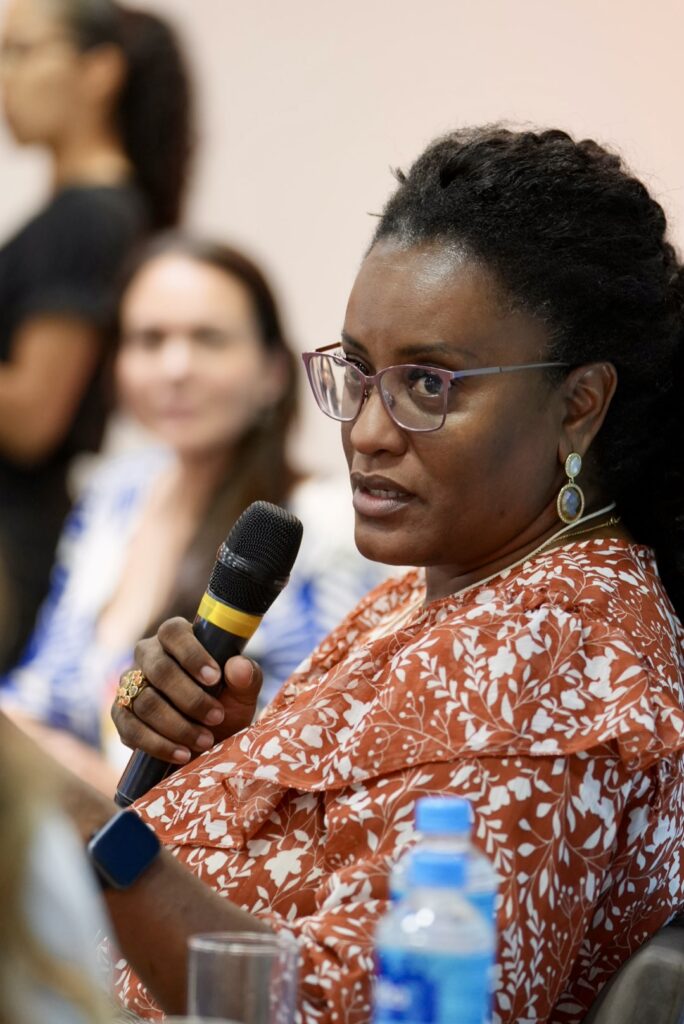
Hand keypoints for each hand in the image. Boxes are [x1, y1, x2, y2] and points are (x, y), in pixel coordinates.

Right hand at [111, 617, 263, 764]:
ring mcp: (130, 685)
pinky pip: (130, 728)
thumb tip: (239, 667)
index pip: (173, 632)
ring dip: (178, 726)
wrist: (208, 741)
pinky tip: (183, 754)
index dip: (191, 654)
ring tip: (206, 741)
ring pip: (145, 701)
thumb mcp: (243, 693)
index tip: (214, 678)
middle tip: (217, 717)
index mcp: (176, 638)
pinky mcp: (121, 715)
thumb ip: (246, 677)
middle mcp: (148, 655)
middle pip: (159, 670)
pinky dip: (158, 745)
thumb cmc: (225, 705)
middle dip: (191, 699)